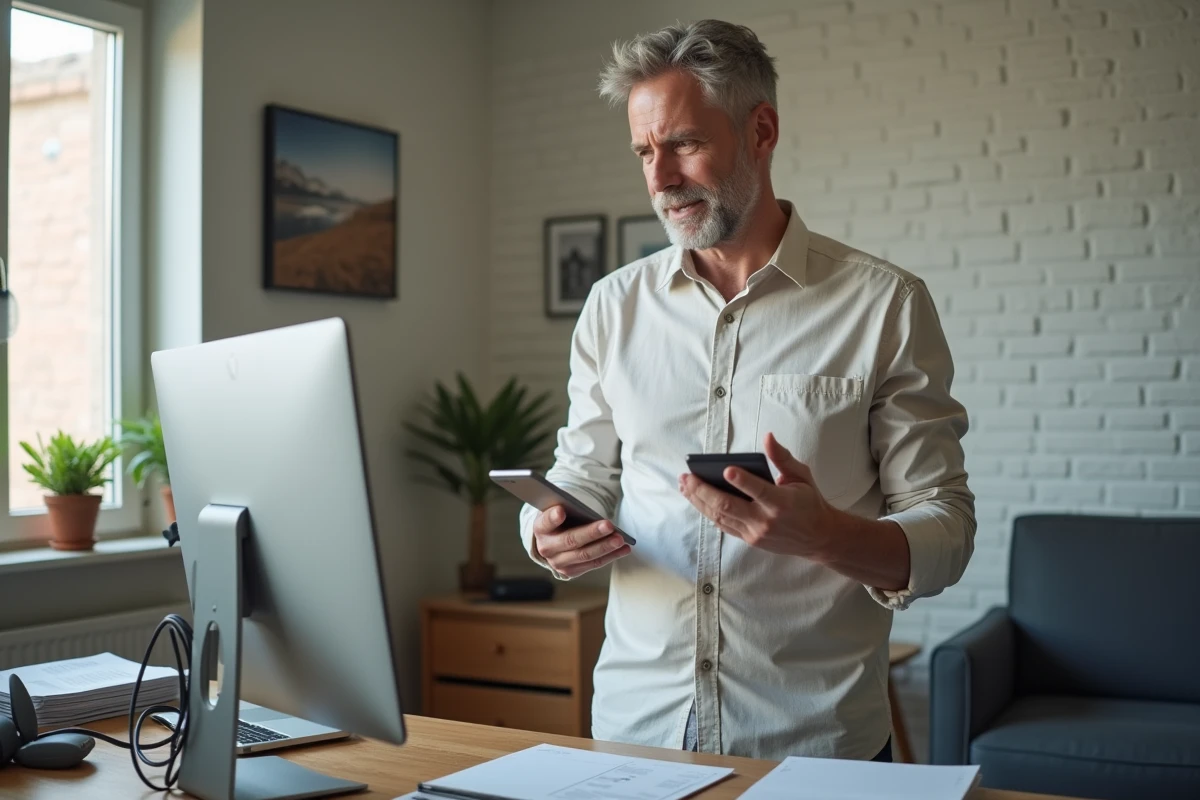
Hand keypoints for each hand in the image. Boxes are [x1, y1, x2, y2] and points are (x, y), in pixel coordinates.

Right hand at [532, 505, 630, 577]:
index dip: (553, 518)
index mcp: (540, 528)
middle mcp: (546, 548)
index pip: (545, 522)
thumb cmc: (560, 521)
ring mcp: (558, 563)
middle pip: (571, 541)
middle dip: (592, 533)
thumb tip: (584, 512)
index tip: (561, 511)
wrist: (552, 542)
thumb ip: (565, 508)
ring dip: (605, 547)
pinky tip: (624, 548)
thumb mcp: (557, 510)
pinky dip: (610, 556)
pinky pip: (593, 564)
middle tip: (609, 526)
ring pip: (585, 555)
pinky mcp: (570, 572)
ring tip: (621, 539)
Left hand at [678, 433, 836, 558]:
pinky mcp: (749, 539)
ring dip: (699, 500)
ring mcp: (755, 533)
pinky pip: (723, 525)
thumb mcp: (802, 476)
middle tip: (686, 476)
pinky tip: (695, 499)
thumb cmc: (809, 502)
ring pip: (720, 517)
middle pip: (728, 506)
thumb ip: (782, 458)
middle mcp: (766, 520)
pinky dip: (707, 511)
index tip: (727, 469)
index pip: (759, 491)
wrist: (818, 538)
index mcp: (782, 502)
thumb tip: (768, 437)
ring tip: (684, 485)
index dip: (742, 481)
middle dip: (703, 491)